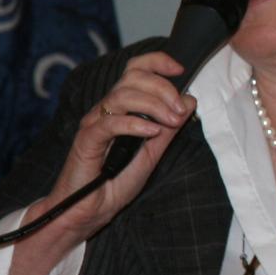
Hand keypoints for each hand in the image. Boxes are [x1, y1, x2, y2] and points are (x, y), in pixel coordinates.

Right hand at [31, 51, 195, 239]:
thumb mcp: (153, 153)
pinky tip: (151, 131)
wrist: (89, 211)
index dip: (158, 62)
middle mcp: (106, 110)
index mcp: (122, 108)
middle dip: (163, 88)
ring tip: (171, 121)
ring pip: (122, 95)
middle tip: (180, 110)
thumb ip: (169, 128)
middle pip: (133, 77)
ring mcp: (94, 123)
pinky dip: (135, 123)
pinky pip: (110, 123)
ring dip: (153, 104)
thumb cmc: (115, 182)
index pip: (136, 70)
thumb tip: (189, 101)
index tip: (182, 71)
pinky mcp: (86, 140)